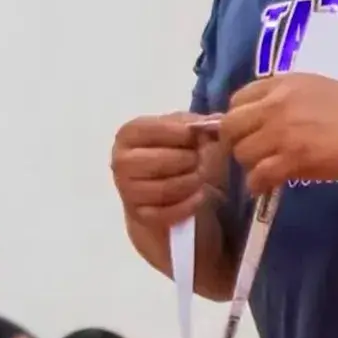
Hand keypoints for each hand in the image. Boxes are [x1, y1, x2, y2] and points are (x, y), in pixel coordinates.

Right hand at [110, 112, 209, 226]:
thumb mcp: (186, 133)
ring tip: (203, 177)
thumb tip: (217, 123)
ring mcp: (127, 190)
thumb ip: (197, 124)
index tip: (203, 137)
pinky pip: (168, 212)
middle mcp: (121, 161)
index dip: (185, 133)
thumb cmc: (178, 155)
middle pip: (163, 161)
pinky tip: (200, 195)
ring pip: (166, 188)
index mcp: (129, 135)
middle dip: (192, 160)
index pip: (155, 129)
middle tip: (205, 160)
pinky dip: (190, 204)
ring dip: (193, 183)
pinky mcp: (139, 215)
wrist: (168, 190)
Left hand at [220, 73, 337, 193]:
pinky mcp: (294, 157)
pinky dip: (257, 183)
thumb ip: (276, 98)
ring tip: (265, 167)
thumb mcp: (308, 88)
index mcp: (280, 84)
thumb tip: (246, 118)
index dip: (237, 118)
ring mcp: (283, 132)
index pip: (236, 100)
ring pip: (241, 153)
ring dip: (249, 164)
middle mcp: (276, 105)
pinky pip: (258, 175)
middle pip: (229, 127)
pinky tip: (264, 185)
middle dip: (235, 141)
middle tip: (251, 151)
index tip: (245, 130)